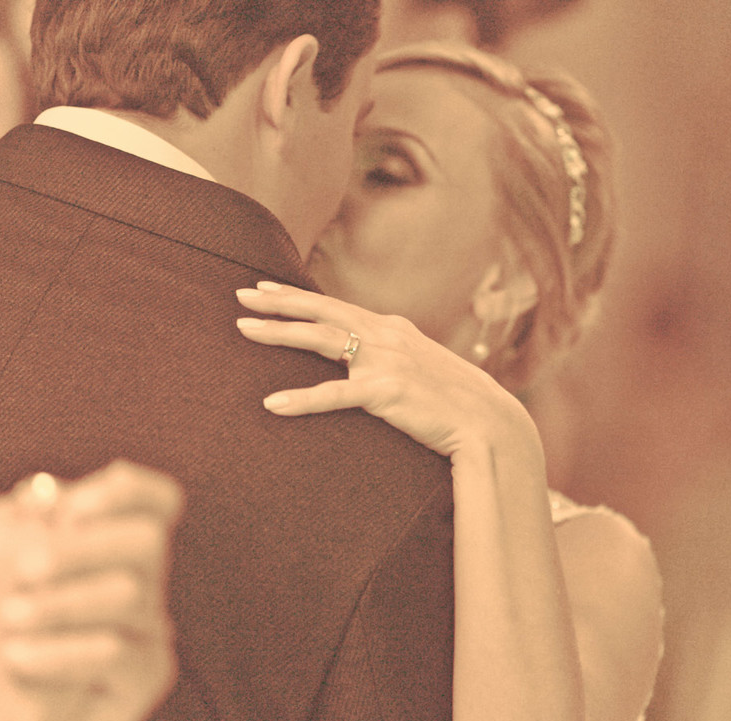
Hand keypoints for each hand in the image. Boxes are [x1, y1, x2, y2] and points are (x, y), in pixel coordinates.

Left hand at [0, 442, 181, 720]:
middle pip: (148, 539)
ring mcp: (151, 627)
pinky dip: (65, 652)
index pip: (154, 498)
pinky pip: (120, 654)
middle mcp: (145, 578)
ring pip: (132, 595)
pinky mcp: (146, 675)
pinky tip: (16, 657)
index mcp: (116, 542)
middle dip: (85, 545)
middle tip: (24, 565)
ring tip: (8, 616)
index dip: (126, 491)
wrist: (7, 716)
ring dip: (66, 600)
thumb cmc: (5, 627)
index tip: (71, 505)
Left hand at [235, 282, 534, 457]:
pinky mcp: (386, 392)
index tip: (264, 288)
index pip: (336, 306)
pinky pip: (334, 395)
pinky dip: (301, 399)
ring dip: (280, 333)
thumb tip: (362, 361)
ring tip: (245, 330)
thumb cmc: (454, 401)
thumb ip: (391, 358)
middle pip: (322, 312)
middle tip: (242, 295)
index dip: (297, 296)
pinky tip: (273, 403)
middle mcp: (387, 336)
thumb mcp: (421, 368)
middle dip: (279, 303)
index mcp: (393, 329)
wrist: (488, 422)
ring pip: (321, 340)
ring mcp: (386, 361)